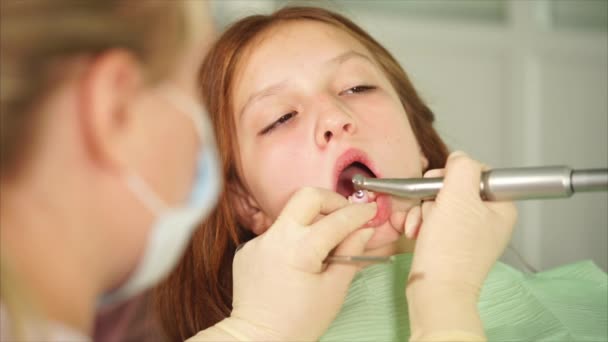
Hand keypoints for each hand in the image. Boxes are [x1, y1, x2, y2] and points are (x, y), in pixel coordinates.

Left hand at [223, 187, 376, 340]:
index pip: (337, 220)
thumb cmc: (299, 322)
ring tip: (324, 243)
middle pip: (307, 196)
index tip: (371, 211)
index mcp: (300, 249)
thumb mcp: (334, 290)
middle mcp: (276, 237)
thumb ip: (351, 254)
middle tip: (345, 215)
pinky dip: (292, 239)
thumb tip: (364, 230)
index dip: (359, 213)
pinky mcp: (248, 248)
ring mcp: (259, 241)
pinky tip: (297, 261)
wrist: (258, 339)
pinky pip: (276, 233)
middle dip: (331, 199)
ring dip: (311, 221)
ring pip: (290, 214)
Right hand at [403, 152, 516, 339]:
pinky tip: (416, 234)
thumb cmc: (450, 249)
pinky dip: (421, 224)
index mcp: (501, 207)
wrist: (434, 290)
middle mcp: (488, 219)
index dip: (455, 174)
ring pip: (440, 203)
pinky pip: (433, 221)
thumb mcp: (458, 196)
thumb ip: (462, 167)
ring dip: (423, 211)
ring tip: (420, 227)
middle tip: (430, 208)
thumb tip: (459, 158)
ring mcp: (468, 232)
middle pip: (454, 187)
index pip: (479, 172)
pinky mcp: (451, 243)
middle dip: (432, 196)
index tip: (441, 184)